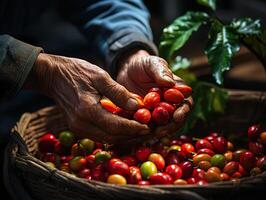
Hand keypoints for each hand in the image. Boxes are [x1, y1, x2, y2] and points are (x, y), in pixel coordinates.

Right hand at [27, 53, 149, 143]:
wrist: (54, 76)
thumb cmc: (77, 72)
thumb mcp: (100, 76)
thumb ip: (118, 92)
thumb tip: (137, 106)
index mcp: (87, 110)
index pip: (116, 126)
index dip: (134, 128)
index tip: (148, 128)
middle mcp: (81, 124)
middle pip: (112, 137)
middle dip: (132, 136)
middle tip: (149, 132)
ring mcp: (77, 129)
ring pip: (107, 140)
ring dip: (125, 138)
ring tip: (140, 132)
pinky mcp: (77, 129)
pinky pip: (100, 136)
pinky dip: (114, 135)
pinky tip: (125, 129)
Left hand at [117, 50, 192, 137]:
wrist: (127, 70)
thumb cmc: (143, 65)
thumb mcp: (152, 63)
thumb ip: (161, 71)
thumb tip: (170, 83)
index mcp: (177, 92)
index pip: (185, 104)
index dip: (183, 112)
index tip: (177, 116)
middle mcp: (169, 105)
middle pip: (175, 120)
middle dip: (169, 127)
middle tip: (160, 131)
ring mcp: (157, 113)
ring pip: (162, 126)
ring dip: (157, 132)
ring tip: (150, 135)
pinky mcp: (144, 118)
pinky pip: (146, 127)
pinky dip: (144, 132)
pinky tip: (139, 136)